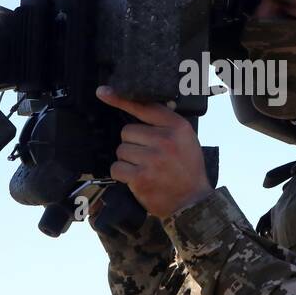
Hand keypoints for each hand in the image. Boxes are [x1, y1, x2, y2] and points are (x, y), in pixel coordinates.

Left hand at [95, 86, 212, 218]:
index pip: (144, 107)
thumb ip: (166, 124)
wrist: (192, 201)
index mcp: (177, 127)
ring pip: (121, 150)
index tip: (103, 93)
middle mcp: (165, 140)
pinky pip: (117, 168)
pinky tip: (136, 178)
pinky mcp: (140, 177)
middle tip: (146, 156)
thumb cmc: (187, 169)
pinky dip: (122, 174)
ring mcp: (152, 159)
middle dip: (132, 144)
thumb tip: (138, 107)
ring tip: (144, 168)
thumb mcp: (186, 139)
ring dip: (127, 160)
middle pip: (126, 132)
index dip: (120, 99)